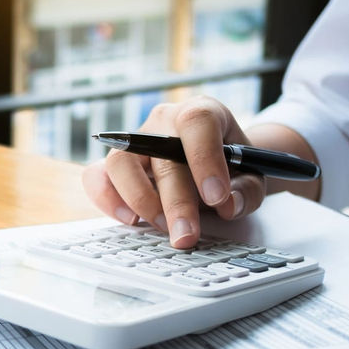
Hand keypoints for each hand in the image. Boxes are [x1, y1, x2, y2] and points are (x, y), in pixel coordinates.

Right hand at [82, 96, 265, 247]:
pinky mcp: (116, 166)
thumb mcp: (252, 176)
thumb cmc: (231, 167)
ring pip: (121, 162)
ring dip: (141, 200)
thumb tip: (227, 205)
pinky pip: (96, 176)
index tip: (216, 196)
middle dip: (176, 201)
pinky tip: (131, 220)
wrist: (213, 165)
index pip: (197, 122)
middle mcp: (163, 122)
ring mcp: (134, 142)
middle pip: (160, 155)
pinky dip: (108, 199)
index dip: (204, 158)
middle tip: (187, 235)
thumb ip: (246, 191)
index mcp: (202, 113)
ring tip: (163, 227)